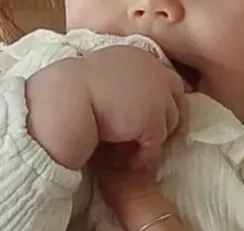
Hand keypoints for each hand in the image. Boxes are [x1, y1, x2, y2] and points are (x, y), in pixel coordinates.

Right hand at [82, 45, 183, 169]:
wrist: (67, 99)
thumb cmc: (70, 91)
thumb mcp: (98, 79)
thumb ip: (117, 87)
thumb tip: (120, 110)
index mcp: (137, 55)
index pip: (162, 76)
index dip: (158, 98)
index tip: (143, 116)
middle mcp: (153, 68)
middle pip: (176, 96)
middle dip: (165, 117)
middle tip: (144, 138)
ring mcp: (158, 94)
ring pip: (170, 123)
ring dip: (152, 138)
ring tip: (130, 151)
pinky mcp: (154, 120)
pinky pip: (155, 146)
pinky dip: (142, 157)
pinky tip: (125, 162)